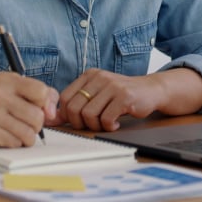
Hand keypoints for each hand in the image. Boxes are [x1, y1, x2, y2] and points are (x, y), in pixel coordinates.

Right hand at [0, 72, 58, 146]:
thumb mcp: (14, 88)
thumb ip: (41, 94)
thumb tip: (52, 112)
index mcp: (7, 79)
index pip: (41, 91)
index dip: (44, 104)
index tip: (39, 109)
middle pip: (37, 117)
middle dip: (36, 125)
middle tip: (24, 122)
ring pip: (28, 134)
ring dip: (26, 137)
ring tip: (15, 130)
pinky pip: (15, 143)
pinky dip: (13, 143)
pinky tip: (3, 135)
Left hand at [50, 68, 164, 131]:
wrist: (150, 90)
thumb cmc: (120, 95)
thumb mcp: (97, 95)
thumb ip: (76, 104)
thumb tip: (51, 119)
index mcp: (89, 75)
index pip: (65, 97)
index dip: (66, 115)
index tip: (77, 122)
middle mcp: (98, 77)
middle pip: (73, 108)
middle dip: (80, 123)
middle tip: (92, 125)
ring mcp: (111, 86)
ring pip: (88, 114)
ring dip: (95, 126)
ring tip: (105, 124)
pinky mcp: (124, 96)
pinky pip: (106, 118)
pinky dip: (108, 127)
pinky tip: (115, 124)